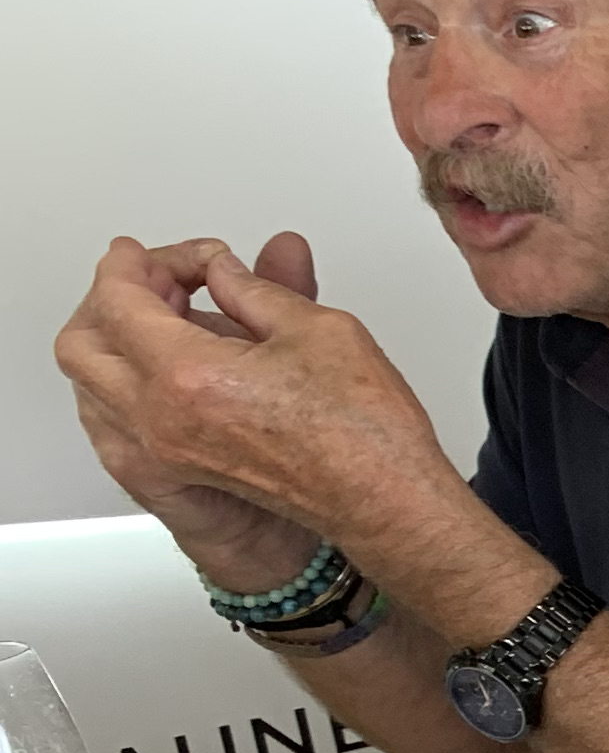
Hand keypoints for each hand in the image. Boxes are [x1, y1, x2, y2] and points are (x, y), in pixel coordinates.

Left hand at [52, 235, 451, 589]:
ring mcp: (164, 448)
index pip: (119, 302)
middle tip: (155, 280)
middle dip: (109, 301)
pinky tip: (179, 361)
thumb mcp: (317, 328)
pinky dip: (131, 377)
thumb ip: (255, 289)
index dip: (128, 265)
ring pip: (93, 383)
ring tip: (172, 317)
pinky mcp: (178, 466)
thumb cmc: (363, 431)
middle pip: (81, 346)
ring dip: (117, 340)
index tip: (139, 251)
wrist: (383, 500)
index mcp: (187, 376)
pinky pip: (119, 414)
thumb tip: (227, 272)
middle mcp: (160, 417)